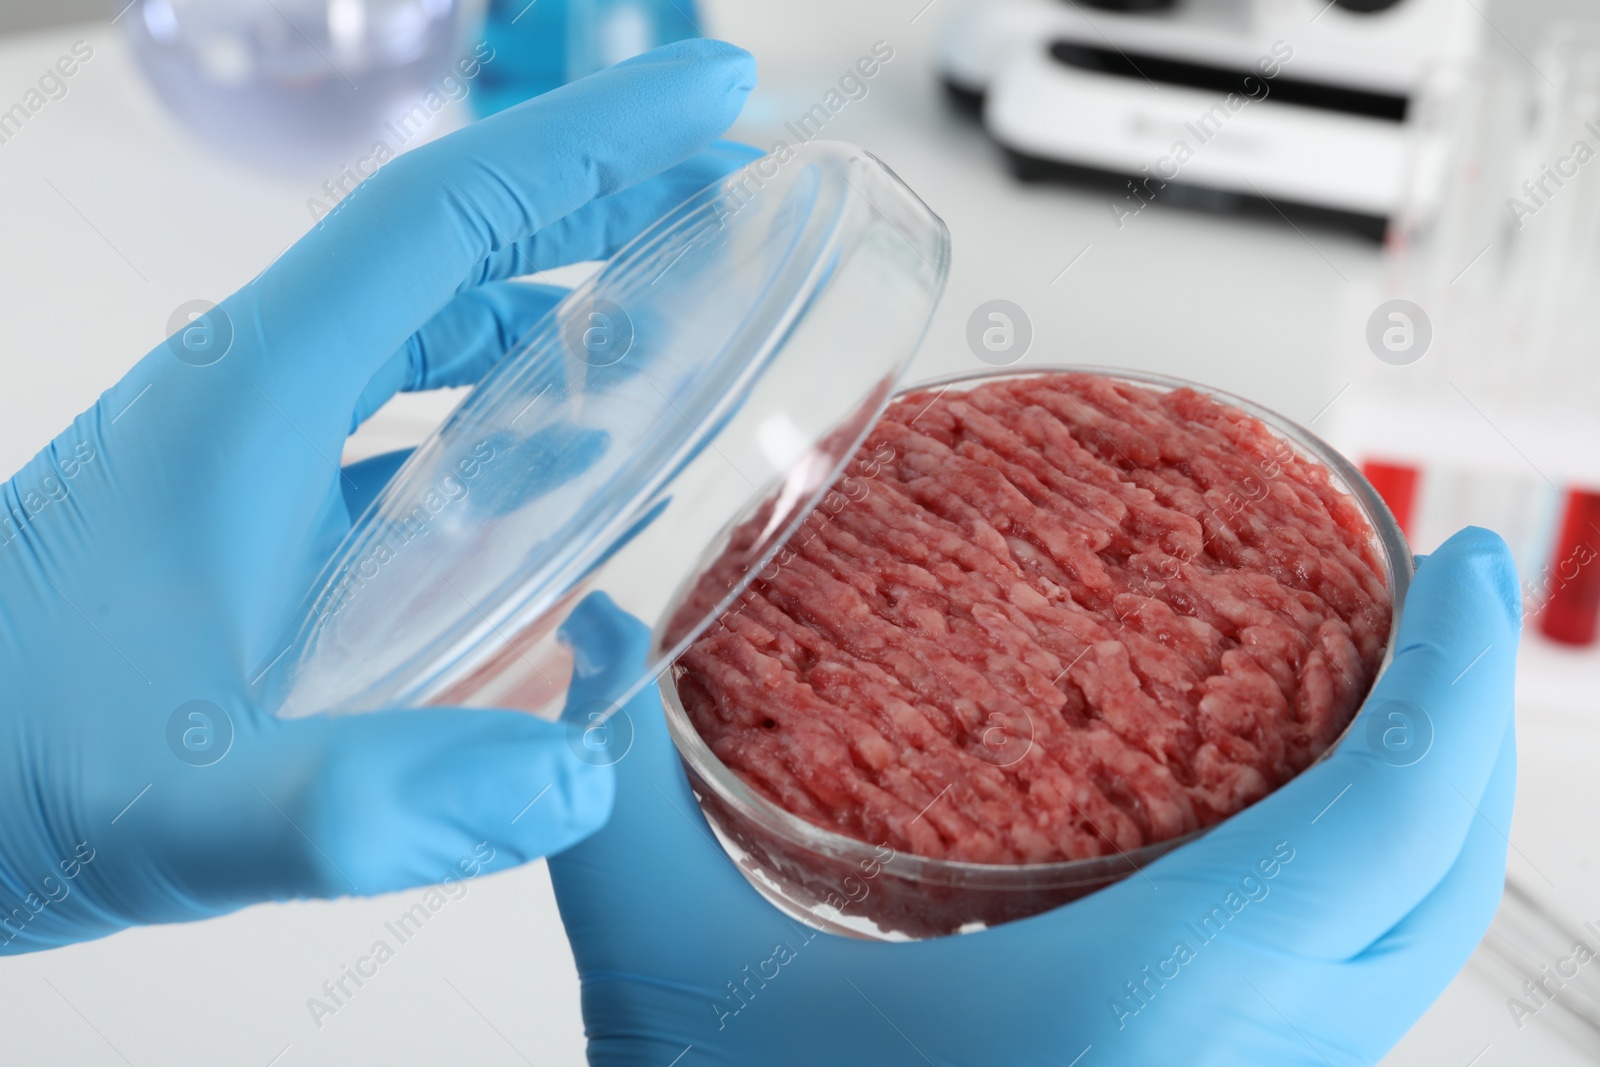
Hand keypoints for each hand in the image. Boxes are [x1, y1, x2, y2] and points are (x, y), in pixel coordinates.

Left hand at [0, 40, 757, 953]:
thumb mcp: (192, 800)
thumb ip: (372, 801)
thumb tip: (573, 780)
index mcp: (257, 394)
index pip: (446, 212)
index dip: (589, 140)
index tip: (710, 90)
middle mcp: (259, 399)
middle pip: (455, 251)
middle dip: (598, 208)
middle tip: (722, 202)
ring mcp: (253, 462)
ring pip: (430, 343)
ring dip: (554, 320)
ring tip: (673, 337)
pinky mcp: (253, 531)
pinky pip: (406, 444)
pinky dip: (501, 436)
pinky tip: (569, 492)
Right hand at [550, 527, 1518, 1065]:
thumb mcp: (667, 979)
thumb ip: (617, 804)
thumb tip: (589, 640)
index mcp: (1147, 1010)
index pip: (1390, 814)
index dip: (1462, 668)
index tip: (1467, 556)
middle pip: (1445, 881)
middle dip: (1471, 721)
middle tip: (1439, 598)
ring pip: (1415, 959)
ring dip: (1428, 815)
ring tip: (1388, 695)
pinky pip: (1355, 1014)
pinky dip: (1369, 903)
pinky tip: (1300, 844)